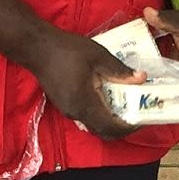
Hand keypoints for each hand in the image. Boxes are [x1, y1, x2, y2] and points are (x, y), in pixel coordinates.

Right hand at [27, 28, 142, 139]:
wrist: (37, 47)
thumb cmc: (67, 50)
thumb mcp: (98, 56)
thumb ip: (119, 70)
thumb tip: (142, 78)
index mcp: (85, 103)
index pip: (110, 127)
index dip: (128, 128)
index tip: (142, 120)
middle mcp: (76, 112)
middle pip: (102, 131)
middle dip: (121, 128)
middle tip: (136, 115)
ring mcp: (68, 111)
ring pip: (93, 126)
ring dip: (109, 121)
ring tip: (124, 107)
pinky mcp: (64, 105)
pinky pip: (85, 117)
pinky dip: (99, 114)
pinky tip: (106, 99)